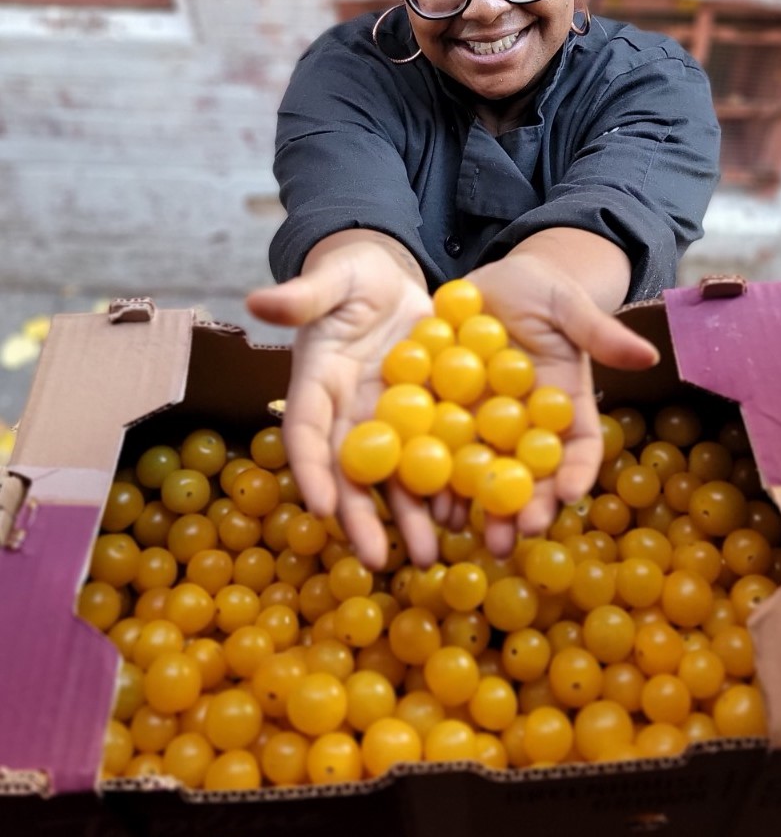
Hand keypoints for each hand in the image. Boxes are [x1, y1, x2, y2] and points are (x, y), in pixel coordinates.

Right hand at [246, 234, 435, 571]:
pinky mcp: (426, 416)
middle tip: (378, 561)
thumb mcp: (333, 279)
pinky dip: (447, 486)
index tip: (320, 507)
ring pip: (394, 476)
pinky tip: (467, 515)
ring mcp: (388, 419)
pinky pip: (435, 456)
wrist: (393, 277)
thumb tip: (257, 299)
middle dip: (361, 518)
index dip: (310, 469)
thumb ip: (303, 295)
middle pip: (350, 472)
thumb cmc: (352, 274)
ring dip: (409, 516)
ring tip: (432, 554)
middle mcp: (349, 413)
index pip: (304, 432)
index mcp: (316, 384)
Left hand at [438, 252, 657, 556]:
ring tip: (468, 532)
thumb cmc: (540, 289)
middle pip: (529, 474)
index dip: (576, 472)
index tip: (569, 495)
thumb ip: (599, 331)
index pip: (579, 446)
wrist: (489, 280)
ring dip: (477, 506)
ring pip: (484, 473)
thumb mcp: (568, 303)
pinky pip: (436, 448)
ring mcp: (482, 423)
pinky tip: (424, 500)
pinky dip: (433, 476)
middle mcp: (524, 424)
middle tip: (516, 536)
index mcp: (563, 404)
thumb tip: (649, 354)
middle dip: (524, 508)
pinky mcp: (439, 412)